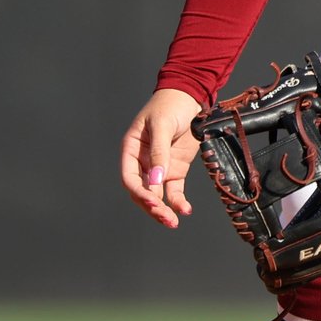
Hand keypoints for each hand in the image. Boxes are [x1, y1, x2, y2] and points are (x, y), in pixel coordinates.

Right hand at [119, 87, 203, 227]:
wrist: (190, 98)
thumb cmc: (170, 105)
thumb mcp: (162, 125)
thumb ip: (159, 152)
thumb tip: (155, 180)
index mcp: (131, 150)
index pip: (129, 178)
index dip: (139, 193)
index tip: (153, 202)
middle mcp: (142, 162)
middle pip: (142, 191)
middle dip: (152, 207)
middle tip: (165, 218)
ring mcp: (159, 168)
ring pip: (157, 195)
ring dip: (163, 210)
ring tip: (173, 222)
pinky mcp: (175, 170)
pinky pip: (174, 191)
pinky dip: (178, 202)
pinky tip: (185, 210)